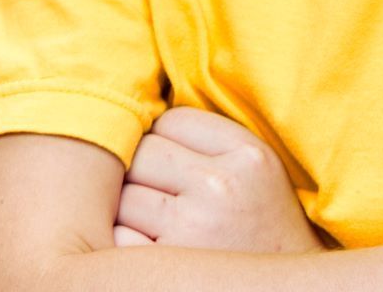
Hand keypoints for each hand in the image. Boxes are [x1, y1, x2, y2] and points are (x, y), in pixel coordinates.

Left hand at [112, 105, 325, 254]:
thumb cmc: (264, 227)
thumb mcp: (259, 170)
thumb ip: (213, 141)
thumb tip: (145, 118)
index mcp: (248, 155)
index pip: (172, 120)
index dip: (165, 139)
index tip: (174, 161)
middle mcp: (220, 186)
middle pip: (142, 154)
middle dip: (142, 171)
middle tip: (160, 193)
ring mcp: (191, 226)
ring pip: (124, 195)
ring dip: (129, 207)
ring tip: (157, 221)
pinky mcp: (166, 264)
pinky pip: (117, 237)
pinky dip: (123, 241)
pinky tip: (149, 249)